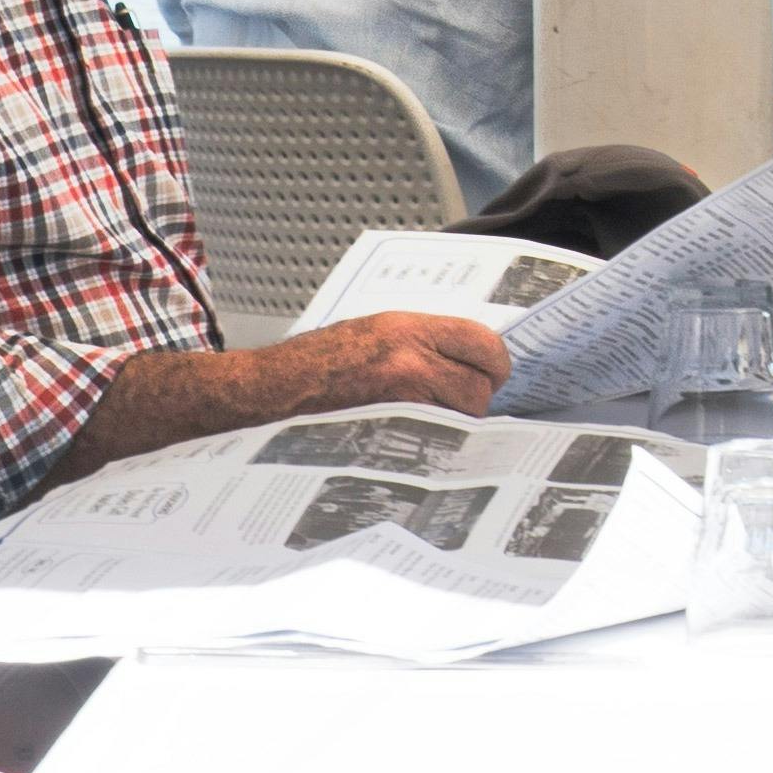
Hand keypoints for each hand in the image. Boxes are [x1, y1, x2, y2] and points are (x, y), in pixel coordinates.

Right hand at [260, 311, 511, 418]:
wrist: (278, 387)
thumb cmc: (321, 359)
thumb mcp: (377, 329)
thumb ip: (424, 341)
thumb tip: (465, 357)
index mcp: (409, 330)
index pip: (484, 343)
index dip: (494, 362)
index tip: (491, 371)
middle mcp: (411, 362)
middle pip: (480, 389)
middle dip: (475, 398)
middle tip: (459, 400)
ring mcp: (402, 402)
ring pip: (463, 420)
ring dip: (458, 423)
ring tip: (432, 418)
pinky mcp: (392, 434)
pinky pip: (436, 442)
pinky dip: (436, 442)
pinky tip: (417, 435)